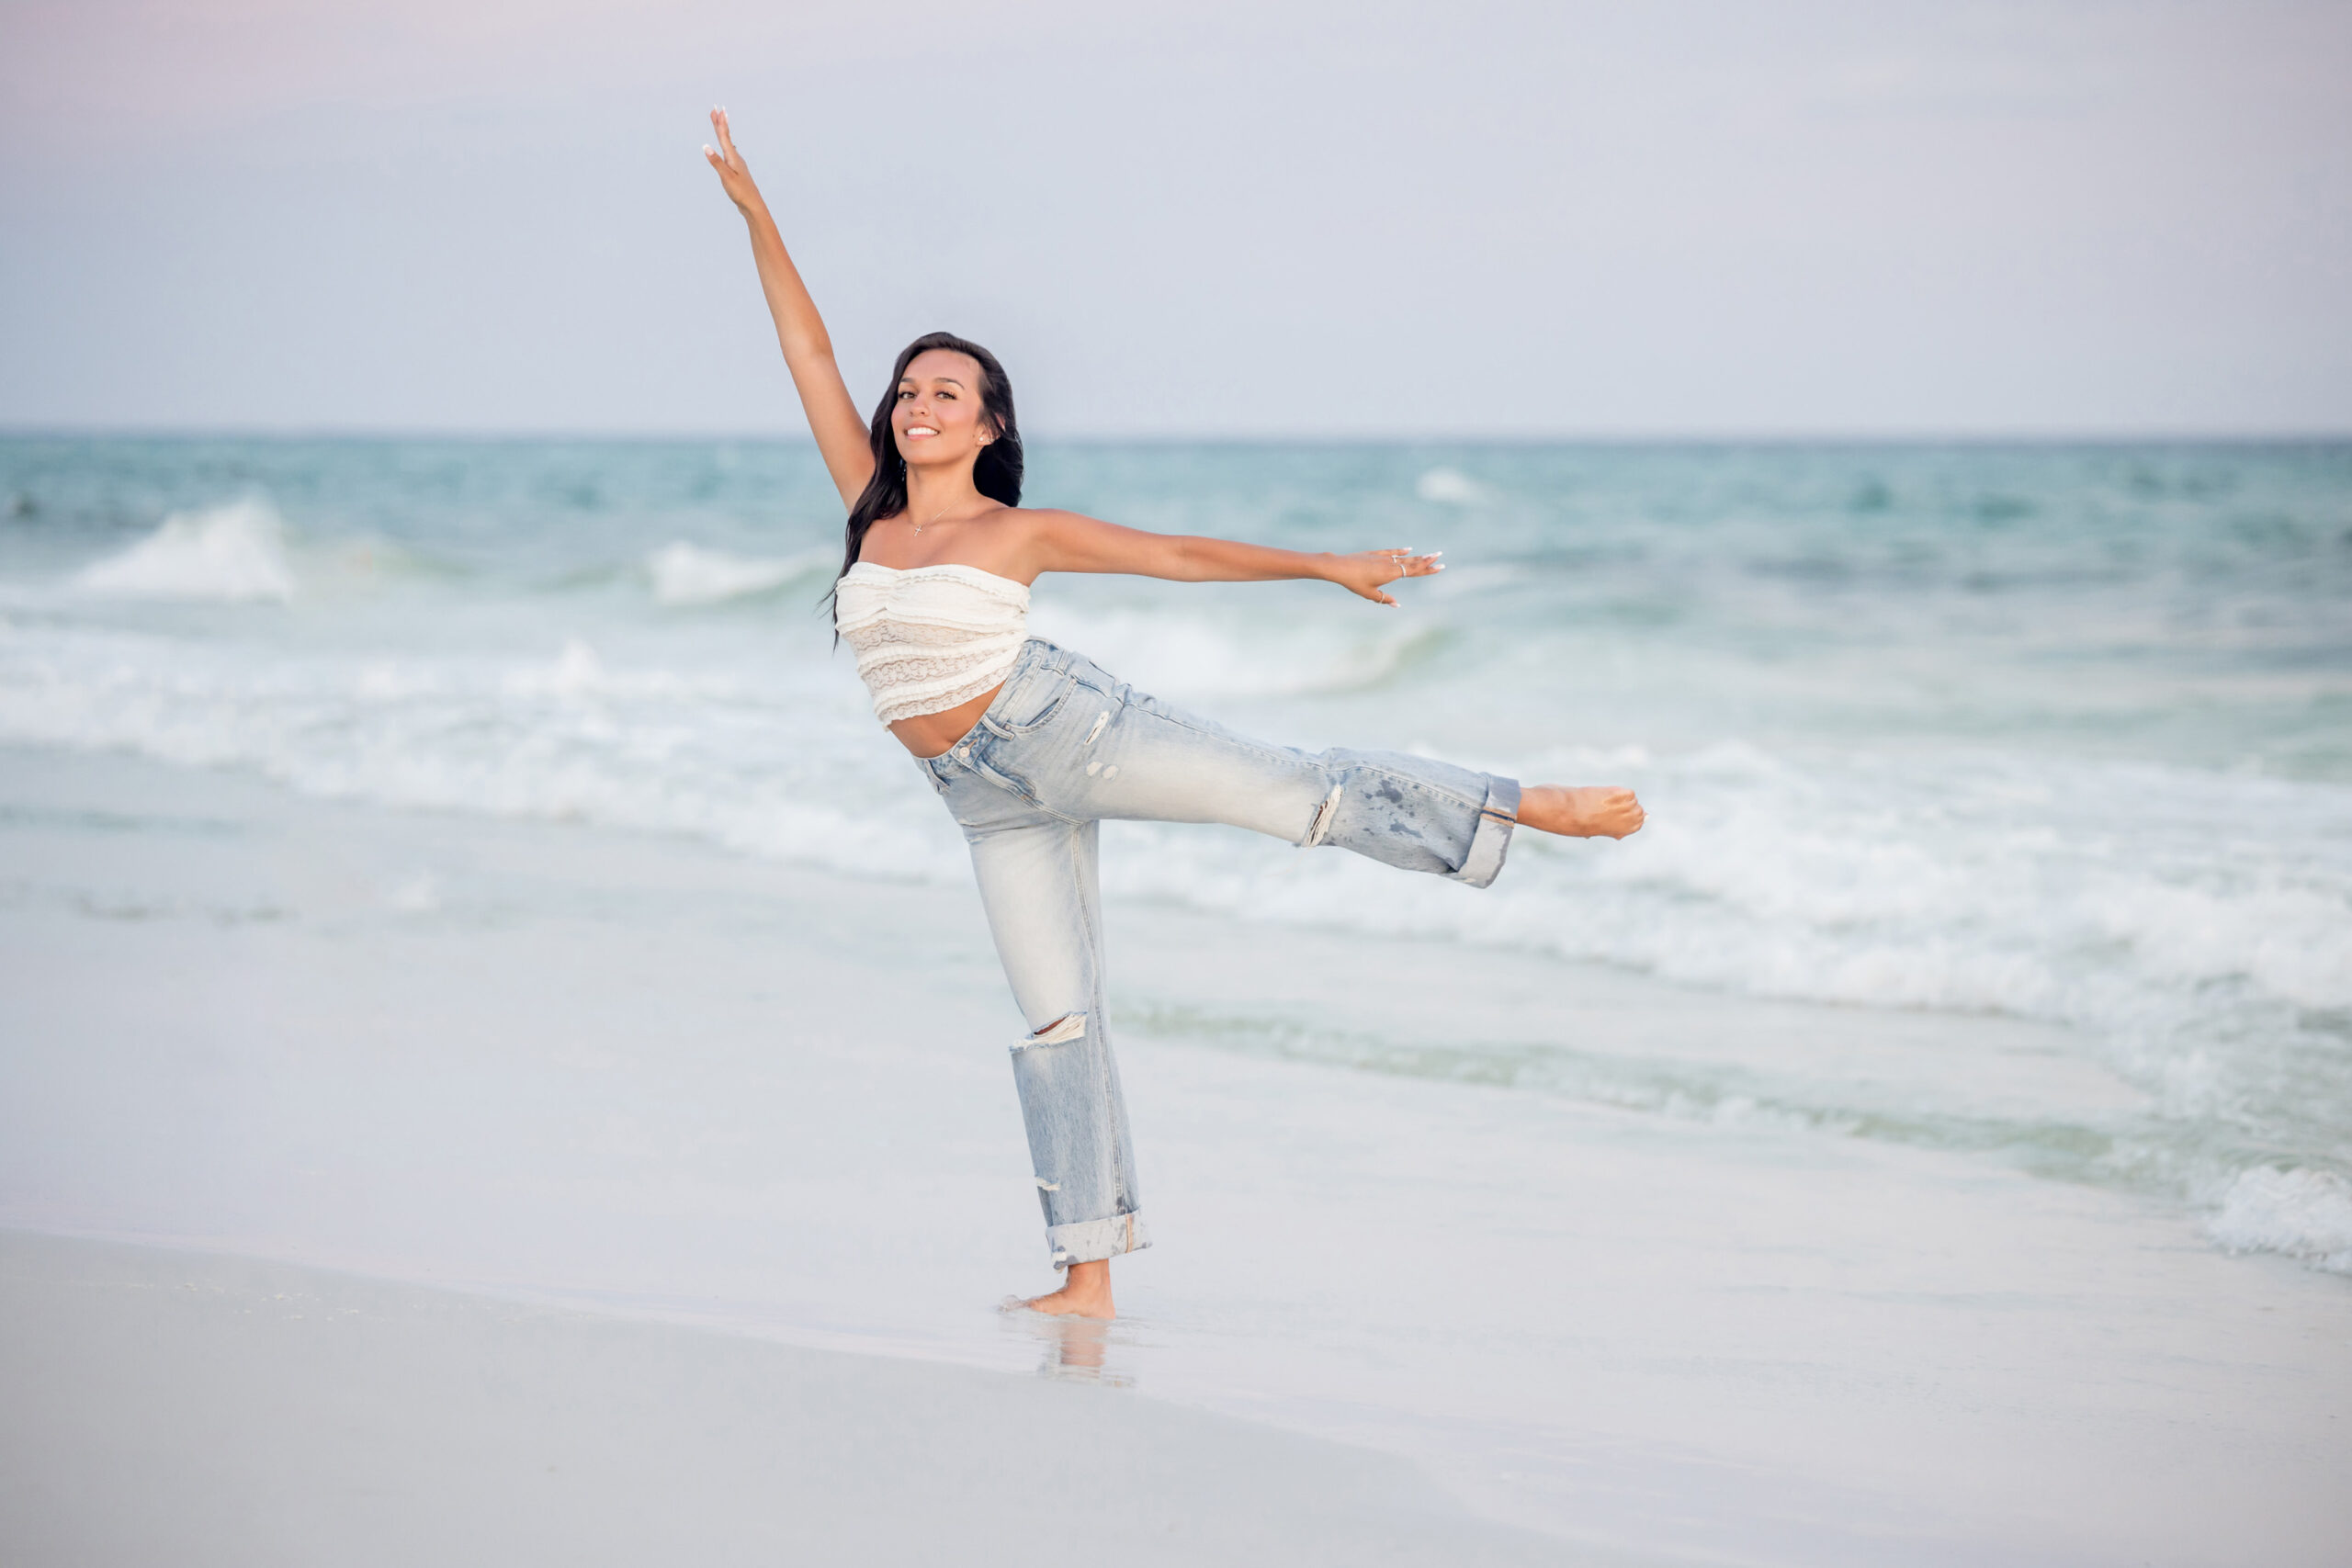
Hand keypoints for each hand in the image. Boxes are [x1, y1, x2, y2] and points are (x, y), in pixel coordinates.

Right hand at [702, 107, 764, 215]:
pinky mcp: (737, 170)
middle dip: (720, 123)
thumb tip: (706, 147)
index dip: (720, 122)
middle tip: (716, 109)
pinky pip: (729, 152)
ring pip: (728, 143)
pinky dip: (726, 144)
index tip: (718, 109)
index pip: (725, 136)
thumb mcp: (726, 177)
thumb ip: (716, 162)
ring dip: (723, 132)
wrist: (753, 206)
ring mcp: (737, 164)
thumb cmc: (740, 193)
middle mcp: (736, 158)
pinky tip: (728, 147)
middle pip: (726, 137)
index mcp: (733, 158)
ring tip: (720, 123)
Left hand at [1328, 548, 1442, 605]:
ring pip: (1404, 557)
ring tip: (1429, 554)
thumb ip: (1385, 599)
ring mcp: (1383, 558)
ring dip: (1417, 556)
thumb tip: (1397, 604)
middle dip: (1427, 560)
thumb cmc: (1354, 582)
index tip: (1440, 567)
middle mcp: (1390, 564)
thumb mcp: (1370, 594)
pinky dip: (1401, 551)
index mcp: (1391, 574)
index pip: (1414, 571)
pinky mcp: (1375, 554)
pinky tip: (1408, 549)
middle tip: (1440, 557)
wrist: (1340, 567)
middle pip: (1412, 562)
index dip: (1428, 569)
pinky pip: (1392, 552)